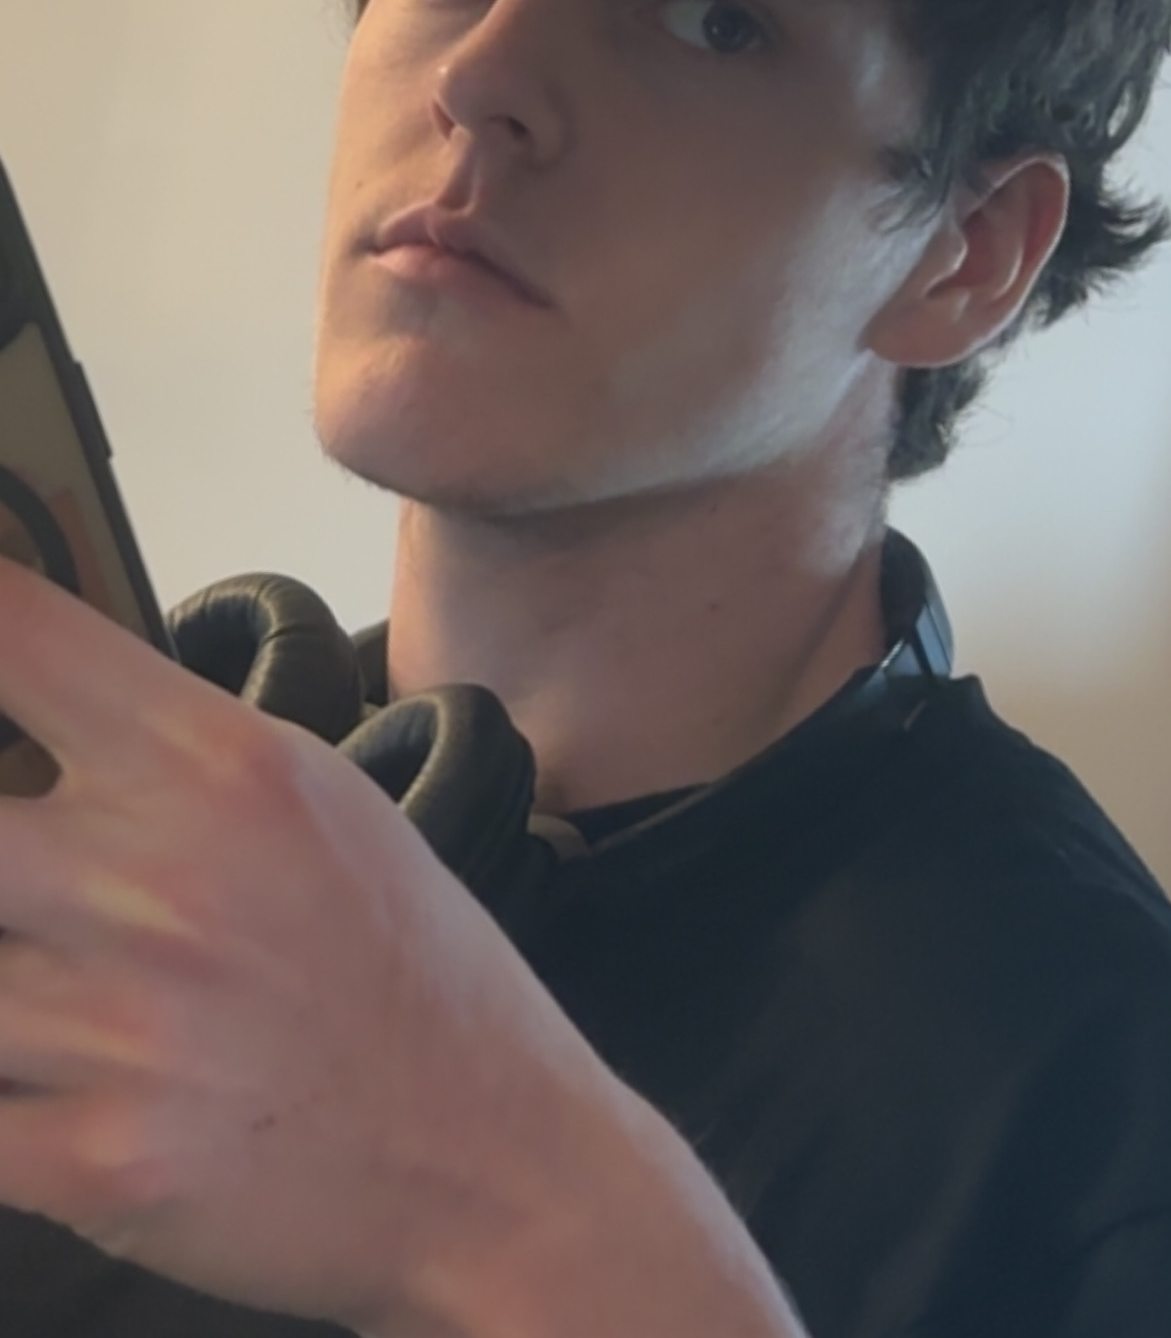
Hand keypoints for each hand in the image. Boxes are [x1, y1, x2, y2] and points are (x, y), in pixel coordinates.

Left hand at [0, 558, 614, 1332]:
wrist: (492, 1157)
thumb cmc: (403, 968)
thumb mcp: (316, 798)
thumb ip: (169, 741)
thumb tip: (29, 697)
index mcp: (219, 766)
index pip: (16, 637)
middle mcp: (158, 881)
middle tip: (21, 869)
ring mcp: (121, 1027)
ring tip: (53, 985)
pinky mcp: (97, 1164)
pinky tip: (38, 1078)